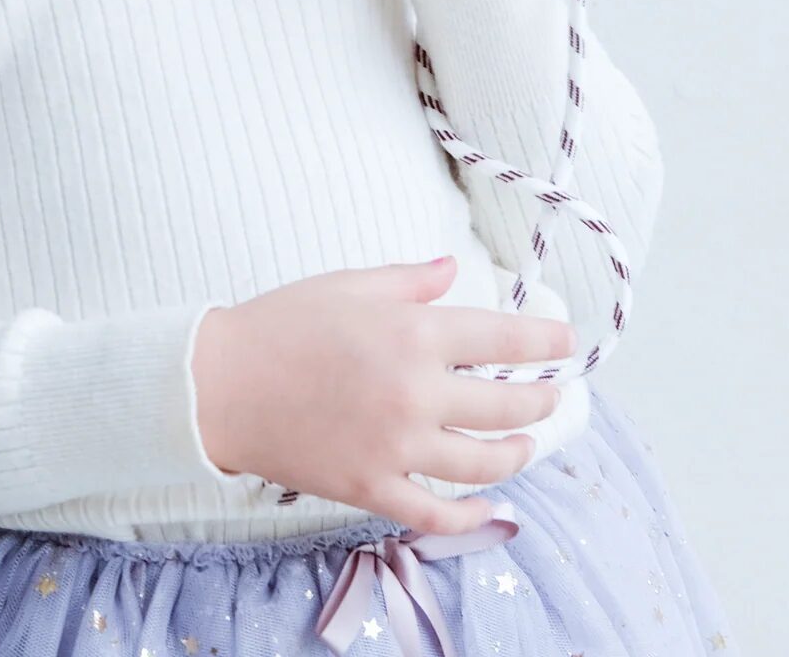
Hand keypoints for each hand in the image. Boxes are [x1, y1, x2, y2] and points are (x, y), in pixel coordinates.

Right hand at [190, 255, 573, 536]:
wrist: (220, 385)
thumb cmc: (281, 324)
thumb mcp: (349, 285)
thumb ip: (410, 282)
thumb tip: (452, 270)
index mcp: (413, 335)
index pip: (503, 341)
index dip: (545, 343)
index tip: (568, 342)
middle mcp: (414, 394)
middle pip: (506, 406)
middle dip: (541, 399)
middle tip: (553, 393)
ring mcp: (396, 448)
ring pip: (483, 464)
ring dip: (518, 453)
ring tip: (528, 442)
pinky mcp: (371, 488)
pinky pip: (437, 514)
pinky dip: (474, 516)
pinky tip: (494, 508)